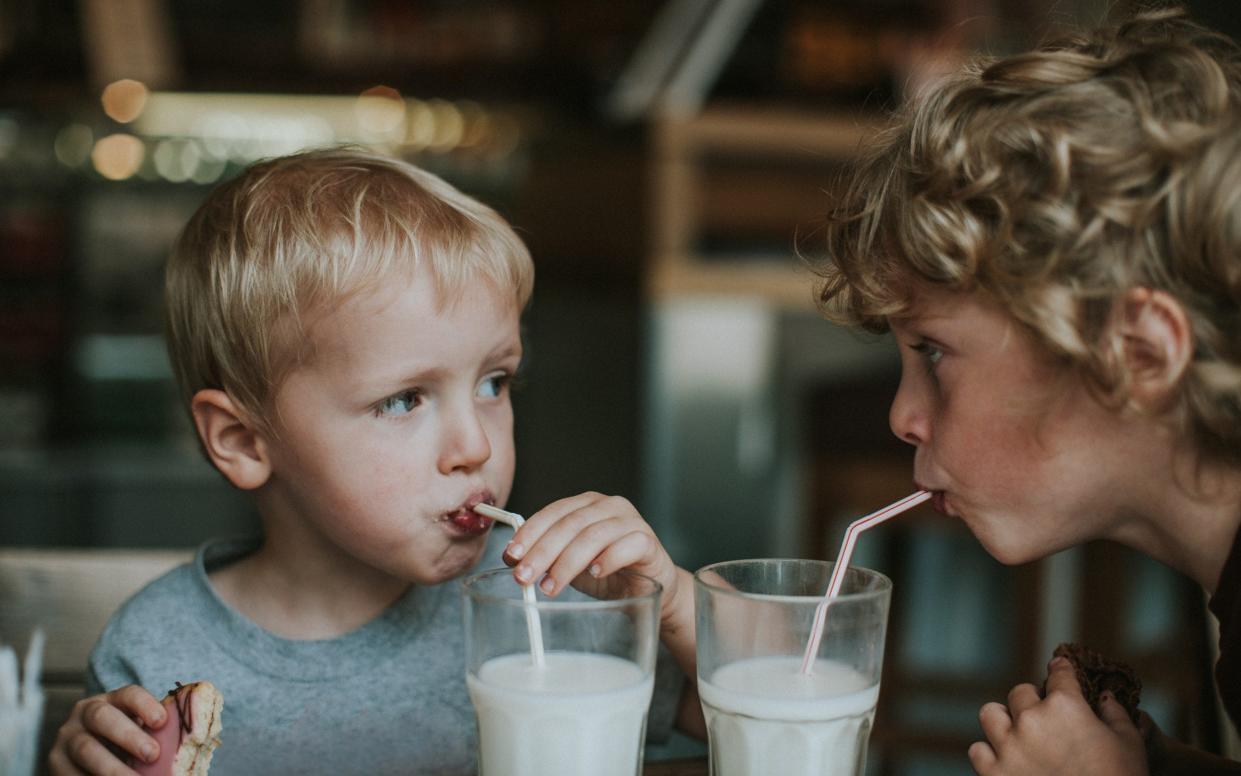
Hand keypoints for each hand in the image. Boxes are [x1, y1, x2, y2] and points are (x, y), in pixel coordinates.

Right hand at [49, 685, 164, 774]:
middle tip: (153, 754)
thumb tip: (198, 738)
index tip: (162, 721)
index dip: (145, 704)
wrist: (88, 760)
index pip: (128, 694)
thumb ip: (158, 732)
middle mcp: (84, 714)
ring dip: (113, 767)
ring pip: (87, 749)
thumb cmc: (126, 744)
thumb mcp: (138, 732)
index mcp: (111, 700)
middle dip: (129, 736)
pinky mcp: (56, 766)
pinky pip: (74, 774)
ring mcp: (66, 740)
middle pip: (103, 717)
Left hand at [504, 491, 686, 623]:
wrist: (651, 588)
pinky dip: (608, 558)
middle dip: (542, 552)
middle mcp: (609, 506)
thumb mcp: (571, 562)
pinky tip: (595, 573)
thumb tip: (513, 559)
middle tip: (524, 577)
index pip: (553, 512)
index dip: (530, 533)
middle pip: (570, 524)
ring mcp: (631, 521)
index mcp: (586, 504)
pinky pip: (628, 545)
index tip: (511, 556)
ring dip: (567, 563)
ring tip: (550, 587)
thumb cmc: (609, 572)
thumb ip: (548, 555)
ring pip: (594, 535)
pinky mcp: (649, 541)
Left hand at [968, 657, 1147, 775]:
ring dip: (1003, 722)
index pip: (1059, 673)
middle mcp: (1031, 719)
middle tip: (1045, 718)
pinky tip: (1005, 760)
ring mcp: (1009, 747)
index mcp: (1065, 705)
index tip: (1058, 668)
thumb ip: (1115, 713)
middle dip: (1033, 702)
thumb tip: (1104, 696)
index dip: (1061, 669)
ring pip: (990, 715)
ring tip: (1016, 734)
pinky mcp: (994, 774)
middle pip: (1020, 693)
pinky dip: (990, 754)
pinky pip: (978, 751)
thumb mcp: (1129, 744)